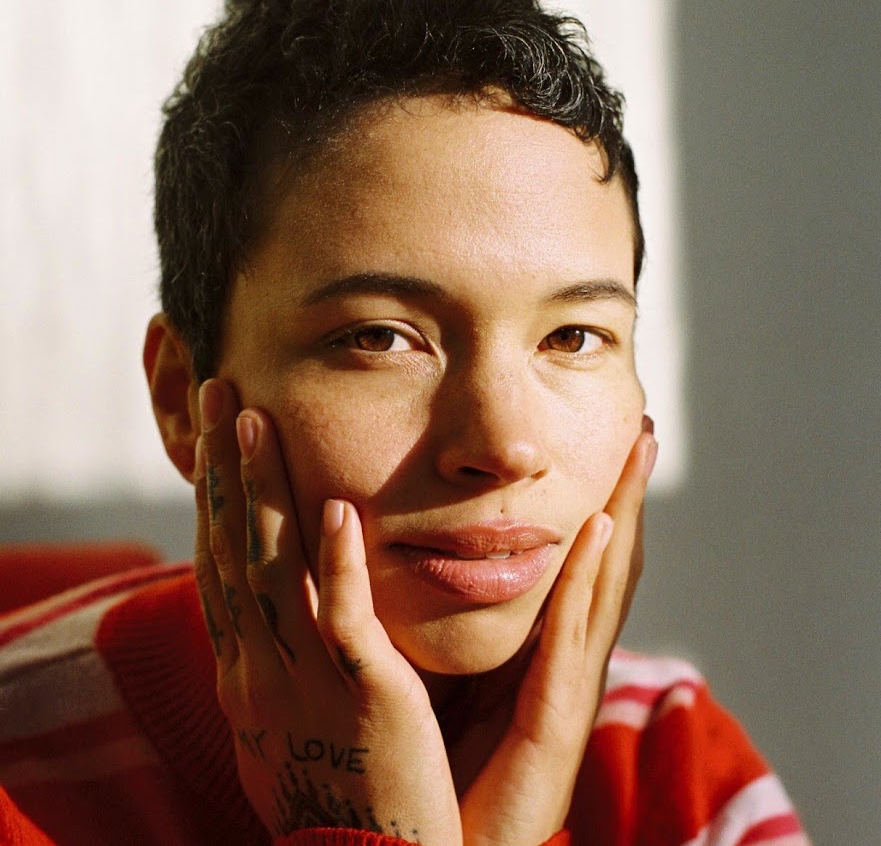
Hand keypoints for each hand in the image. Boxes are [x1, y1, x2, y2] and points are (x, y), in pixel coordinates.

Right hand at [193, 379, 462, 843]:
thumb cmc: (338, 789)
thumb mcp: (291, 713)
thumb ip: (289, 650)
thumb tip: (281, 604)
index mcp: (248, 668)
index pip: (220, 563)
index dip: (215, 493)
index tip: (217, 433)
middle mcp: (260, 666)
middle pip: (233, 547)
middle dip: (225, 468)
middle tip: (221, 392)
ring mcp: (305, 678)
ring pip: (273, 569)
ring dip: (264, 491)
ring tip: (258, 419)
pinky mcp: (363, 695)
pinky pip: (343, 622)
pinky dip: (336, 565)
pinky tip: (337, 508)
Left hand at [454, 421, 655, 845]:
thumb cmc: (435, 765)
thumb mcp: (449, 676)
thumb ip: (455, 627)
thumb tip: (431, 565)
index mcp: (544, 656)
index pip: (581, 568)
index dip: (602, 508)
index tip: (610, 449)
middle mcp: (568, 666)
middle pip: (607, 567)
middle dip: (628, 497)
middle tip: (645, 431)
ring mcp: (568, 692)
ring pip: (604, 587)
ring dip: (624, 516)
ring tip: (639, 455)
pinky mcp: (554, 719)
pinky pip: (574, 635)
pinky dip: (591, 577)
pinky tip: (601, 526)